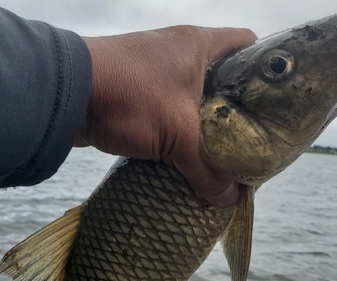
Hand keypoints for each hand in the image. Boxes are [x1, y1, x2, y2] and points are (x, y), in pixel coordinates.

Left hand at [76, 26, 256, 207]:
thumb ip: (207, 167)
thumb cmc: (129, 97)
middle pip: (220, 73)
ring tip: (217, 145)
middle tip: (247, 132)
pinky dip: (175, 123)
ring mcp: (153, 66)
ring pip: (190, 91)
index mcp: (199, 45)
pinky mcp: (134, 86)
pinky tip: (181, 147)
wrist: (64, 94)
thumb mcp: (177, 134)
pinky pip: (166, 104)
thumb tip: (229, 198)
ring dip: (201, 117)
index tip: (271, 99)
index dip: (262, 68)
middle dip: (233, 103)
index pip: (246, 43)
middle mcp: (178, 50)